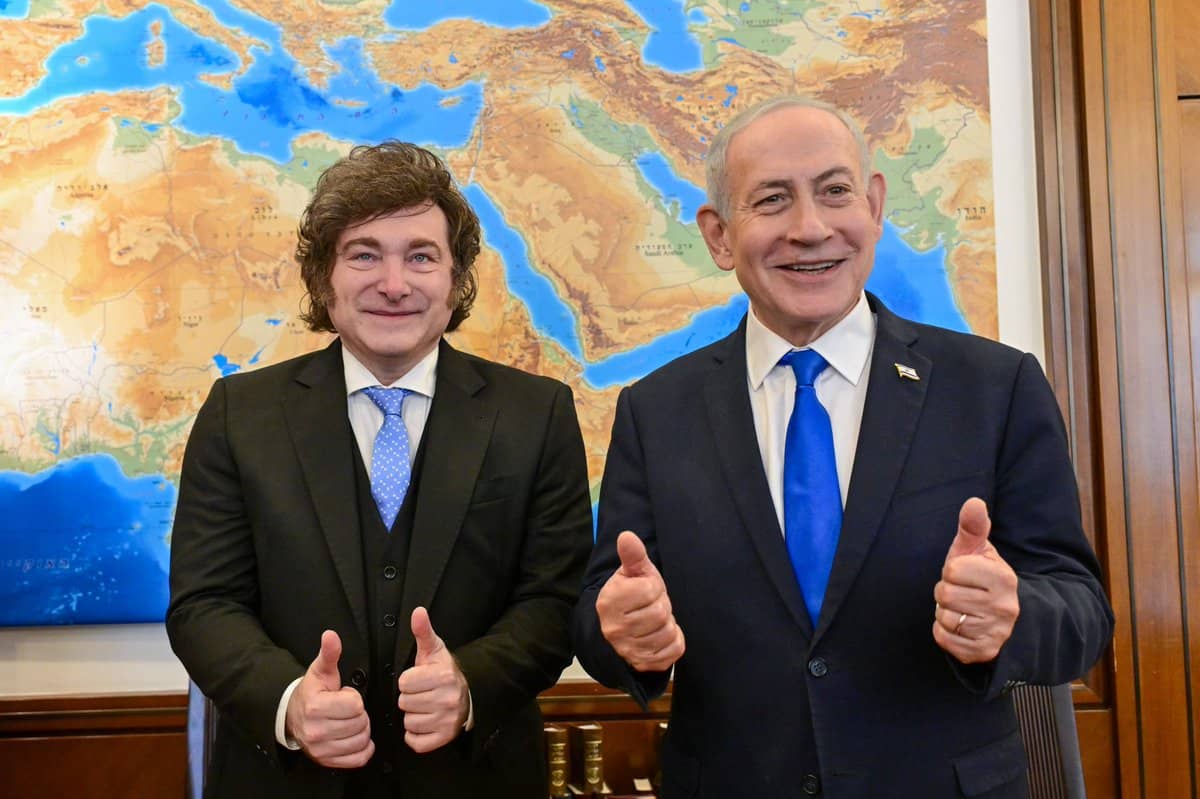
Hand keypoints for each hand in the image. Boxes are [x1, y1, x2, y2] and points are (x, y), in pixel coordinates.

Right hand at [285, 630, 374, 767]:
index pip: (356, 705)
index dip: (354, 698)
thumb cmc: (312, 692)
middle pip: (361, 723)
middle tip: (346, 710)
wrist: (292, 716)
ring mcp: (321, 749)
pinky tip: (354, 737)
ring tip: (348, 721)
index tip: (343, 696)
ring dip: (361, 730)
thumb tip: (331, 635)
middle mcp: (316, 731)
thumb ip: (329, 653)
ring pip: (362, 740)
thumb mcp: (320, 670)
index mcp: (316, 707)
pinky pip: (359, 759)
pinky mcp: (327, 762)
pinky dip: (363, 748)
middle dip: (359, 714)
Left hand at [397, 607, 469, 752]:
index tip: (420, 679)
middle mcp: (447, 700)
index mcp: (443, 676)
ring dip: (413, 716)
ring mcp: (447, 721)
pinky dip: (416, 735)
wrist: (468, 694)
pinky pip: (415, 742)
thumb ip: (423, 631)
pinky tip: (425, 722)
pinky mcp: (444, 738)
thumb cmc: (445, 672)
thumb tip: (418, 612)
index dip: (408, 681)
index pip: (404, 683)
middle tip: (423, 693)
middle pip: (404, 703)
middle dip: (410, 698)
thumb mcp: (435, 650)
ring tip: (426, 707)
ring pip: (409, 722)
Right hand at [595, 531, 684, 672]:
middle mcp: (615, 629)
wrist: (620, 628)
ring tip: (655, 620)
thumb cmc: (630, 596)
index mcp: (610, 602)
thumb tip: (627, 536)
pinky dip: (674, 640)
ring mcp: (628, 650)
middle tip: (652, 606)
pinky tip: (661, 634)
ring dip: (667, 624)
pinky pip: (674, 649)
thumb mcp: (632, 573)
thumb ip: (632, 555)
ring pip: (668, 632)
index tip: (646, 590)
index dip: (654, 587)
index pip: (650, 590)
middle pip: (660, 613)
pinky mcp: (644, 664)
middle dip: (662, 606)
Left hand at [932, 498, 1019, 663]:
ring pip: (945, 618)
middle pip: (946, 595)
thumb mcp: (977, 550)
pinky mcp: (984, 652)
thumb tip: (974, 502)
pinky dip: (944, 632)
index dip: (951, 571)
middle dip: (946, 592)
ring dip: (945, 613)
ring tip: (962, 609)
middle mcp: (1005, 607)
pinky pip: (944, 639)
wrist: (1002, 616)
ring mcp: (996, 632)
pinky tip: (960, 626)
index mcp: (1003, 578)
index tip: (964, 575)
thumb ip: (973, 527)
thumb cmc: (980, 577)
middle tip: (962, 593)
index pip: (952, 570)